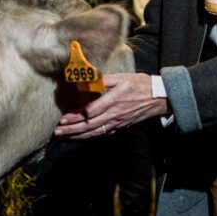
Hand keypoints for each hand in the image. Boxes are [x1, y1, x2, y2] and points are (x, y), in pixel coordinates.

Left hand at [54, 73, 169, 138]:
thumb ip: (105, 79)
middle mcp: (114, 114)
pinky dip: (90, 137)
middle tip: (57, 132)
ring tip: (65, 137)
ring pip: (95, 132)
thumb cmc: (140, 84)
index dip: (76, 116)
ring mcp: (118, 122)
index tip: (63, 118)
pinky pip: (103, 133)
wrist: (158, 98)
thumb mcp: (123, 77)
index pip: (90, 111)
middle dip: (72, 129)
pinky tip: (82, 137)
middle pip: (89, 125)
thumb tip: (89, 78)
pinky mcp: (121, 126)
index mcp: (113, 100)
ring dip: (78, 135)